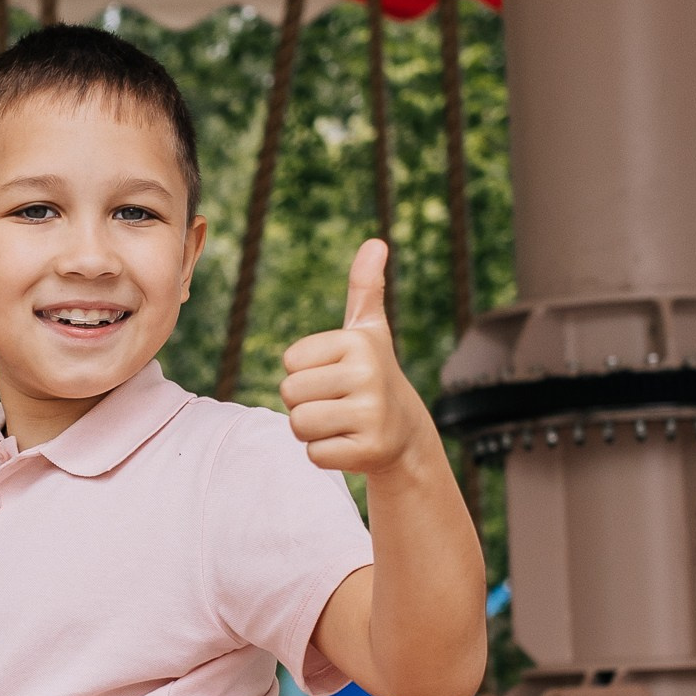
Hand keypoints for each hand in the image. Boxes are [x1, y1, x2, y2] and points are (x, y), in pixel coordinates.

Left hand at [281, 241, 435, 479]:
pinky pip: (313, 454)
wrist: (405, 432)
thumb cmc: (373, 375)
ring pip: (299, 424)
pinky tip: (350, 444)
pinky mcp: (367, 450)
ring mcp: (370, 414)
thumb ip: (365, 287)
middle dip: (305, 402)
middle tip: (337, 403)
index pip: (290, 363)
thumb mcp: (368, 331)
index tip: (335, 376)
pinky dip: (325, 453)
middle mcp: (367, 375)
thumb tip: (376, 242)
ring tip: (341, 422)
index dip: (305, 373)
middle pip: (290, 392)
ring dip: (312, 429)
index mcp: (358, 342)